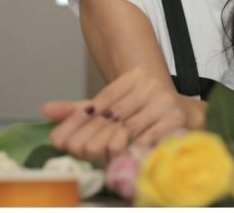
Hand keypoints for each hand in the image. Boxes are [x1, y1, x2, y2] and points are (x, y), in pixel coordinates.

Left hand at [43, 68, 187, 159]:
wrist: (187, 114)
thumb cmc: (145, 113)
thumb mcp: (114, 107)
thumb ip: (82, 110)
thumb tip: (46, 110)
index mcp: (133, 77)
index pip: (102, 100)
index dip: (81, 121)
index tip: (66, 138)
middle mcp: (148, 85)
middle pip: (112, 115)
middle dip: (92, 136)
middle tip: (78, 151)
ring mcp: (162, 101)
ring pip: (127, 128)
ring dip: (110, 145)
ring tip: (96, 156)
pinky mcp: (175, 118)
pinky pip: (147, 138)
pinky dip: (132, 149)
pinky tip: (121, 157)